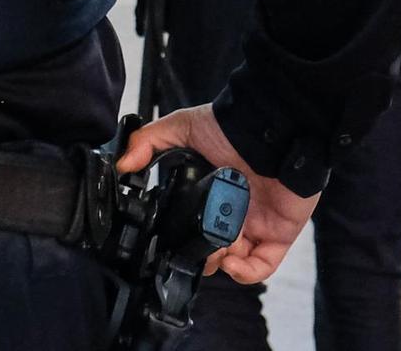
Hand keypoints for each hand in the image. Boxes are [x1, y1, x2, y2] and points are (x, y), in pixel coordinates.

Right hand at [117, 103, 318, 285]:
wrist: (271, 129)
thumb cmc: (230, 126)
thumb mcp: (183, 127)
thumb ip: (149, 142)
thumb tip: (122, 165)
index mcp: (212, 191)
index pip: (195, 224)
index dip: (183, 237)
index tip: (172, 240)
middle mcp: (233, 209)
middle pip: (214, 249)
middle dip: (202, 256)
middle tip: (195, 248)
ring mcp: (256, 224)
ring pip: (235, 262)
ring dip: (220, 264)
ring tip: (214, 252)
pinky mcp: (278, 234)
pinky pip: (263, 266)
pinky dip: (246, 273)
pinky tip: (232, 262)